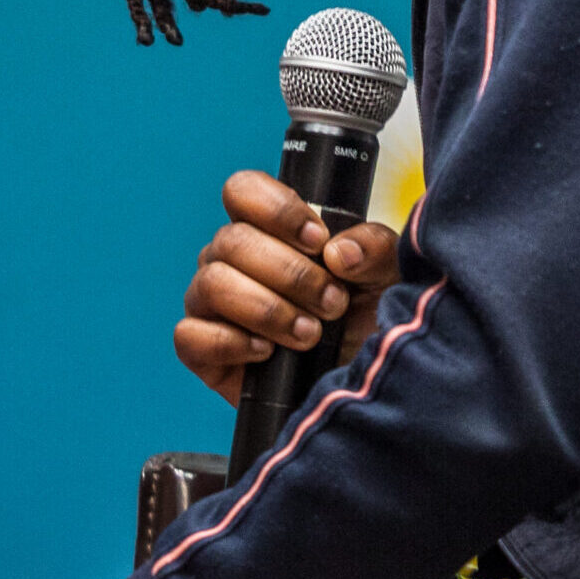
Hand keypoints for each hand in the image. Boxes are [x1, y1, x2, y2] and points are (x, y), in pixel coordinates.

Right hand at [174, 171, 402, 405]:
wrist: (361, 387)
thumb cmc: (370, 322)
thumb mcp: (388, 276)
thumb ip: (374, 248)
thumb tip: (338, 252)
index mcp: (268, 230)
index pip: (242, 190)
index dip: (275, 209)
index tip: (318, 241)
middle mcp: (231, 261)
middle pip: (232, 241)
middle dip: (290, 274)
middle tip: (332, 304)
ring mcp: (211, 304)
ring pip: (211, 284)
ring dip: (267, 309)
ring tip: (309, 334)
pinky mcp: (201, 350)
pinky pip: (191, 335)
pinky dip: (232, 343)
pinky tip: (268, 354)